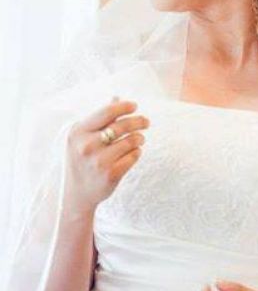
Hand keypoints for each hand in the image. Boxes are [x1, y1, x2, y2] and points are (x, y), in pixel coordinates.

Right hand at [65, 98, 149, 212]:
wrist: (77, 193)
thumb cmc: (82, 160)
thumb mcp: (83, 137)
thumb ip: (100, 118)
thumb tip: (116, 97)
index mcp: (78, 132)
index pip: (106, 112)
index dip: (124, 107)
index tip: (135, 106)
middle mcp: (87, 146)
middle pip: (122, 126)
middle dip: (138, 122)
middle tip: (146, 122)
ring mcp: (99, 161)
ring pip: (131, 141)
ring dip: (139, 138)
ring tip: (140, 139)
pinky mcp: (111, 174)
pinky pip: (133, 156)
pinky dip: (137, 152)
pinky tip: (135, 152)